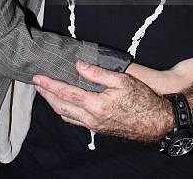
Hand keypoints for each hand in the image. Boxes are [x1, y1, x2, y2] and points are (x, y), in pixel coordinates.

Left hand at [33, 60, 172, 141]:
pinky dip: (65, 111)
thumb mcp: (122, 80)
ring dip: (54, 103)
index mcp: (96, 105)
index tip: (37, 77)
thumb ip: (98, 73)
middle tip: (36, 83)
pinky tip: (64, 104)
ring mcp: (94, 126)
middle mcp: (91, 119)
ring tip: (46, 92)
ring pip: (66, 115)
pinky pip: (75, 121)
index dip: (49, 84)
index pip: (66, 93)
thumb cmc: (142, 99)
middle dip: (46, 94)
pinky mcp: (98, 128)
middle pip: (61, 106)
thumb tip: (79, 64)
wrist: (156, 122)